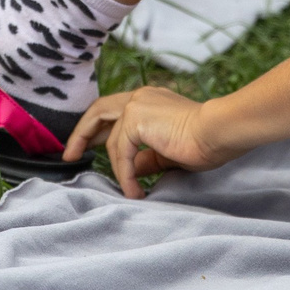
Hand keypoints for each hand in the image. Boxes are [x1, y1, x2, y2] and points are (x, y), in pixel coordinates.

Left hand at [65, 86, 232, 194]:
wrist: (219, 132)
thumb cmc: (205, 142)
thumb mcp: (168, 153)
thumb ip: (146, 159)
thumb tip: (129, 171)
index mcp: (149, 100)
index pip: (114, 111)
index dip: (97, 130)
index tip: (87, 149)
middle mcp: (140, 97)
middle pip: (98, 111)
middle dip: (81, 134)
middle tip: (70, 156)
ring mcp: (136, 105)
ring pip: (112, 140)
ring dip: (117, 169)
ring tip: (130, 193)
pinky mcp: (136, 119)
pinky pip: (122, 153)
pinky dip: (125, 175)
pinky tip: (135, 192)